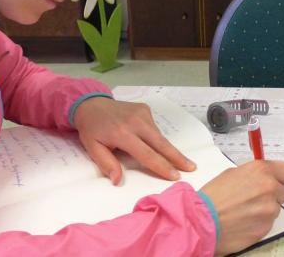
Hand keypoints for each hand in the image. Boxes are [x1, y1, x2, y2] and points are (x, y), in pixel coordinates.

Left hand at [73, 97, 195, 184]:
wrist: (91, 104)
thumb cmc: (92, 129)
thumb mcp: (93, 148)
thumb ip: (107, 164)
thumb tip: (118, 181)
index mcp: (122, 133)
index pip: (146, 154)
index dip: (161, 166)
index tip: (175, 175)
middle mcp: (136, 122)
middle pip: (161, 143)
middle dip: (177, 157)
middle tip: (192, 167)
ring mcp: (143, 113)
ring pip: (159, 136)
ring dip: (167, 149)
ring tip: (177, 160)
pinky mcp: (146, 109)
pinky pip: (154, 129)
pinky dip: (156, 139)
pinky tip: (151, 142)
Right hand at [201, 160, 283, 255]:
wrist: (202, 220)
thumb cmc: (213, 197)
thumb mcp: (233, 173)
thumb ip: (254, 174)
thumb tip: (263, 176)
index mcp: (262, 171)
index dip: (282, 177)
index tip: (277, 180)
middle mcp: (270, 188)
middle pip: (283, 192)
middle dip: (273, 194)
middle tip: (255, 198)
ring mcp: (270, 209)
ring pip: (275, 208)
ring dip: (264, 209)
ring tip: (244, 211)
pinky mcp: (266, 227)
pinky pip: (268, 222)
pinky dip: (259, 222)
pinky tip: (244, 221)